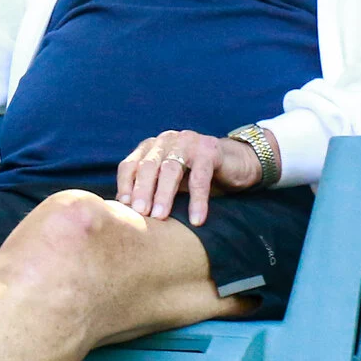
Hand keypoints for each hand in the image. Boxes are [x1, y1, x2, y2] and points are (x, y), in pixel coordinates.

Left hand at [115, 129, 261, 225]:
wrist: (237, 164)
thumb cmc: (196, 176)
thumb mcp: (170, 183)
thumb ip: (150, 190)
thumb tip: (125, 210)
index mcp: (151, 147)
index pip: (129, 165)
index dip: (125, 186)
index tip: (123, 208)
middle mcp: (166, 140)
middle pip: (148, 166)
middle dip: (142, 191)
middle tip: (140, 214)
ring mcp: (187, 142)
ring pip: (171, 169)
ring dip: (164, 194)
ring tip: (160, 217)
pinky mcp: (210, 149)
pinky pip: (201, 177)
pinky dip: (197, 200)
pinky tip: (196, 219)